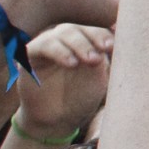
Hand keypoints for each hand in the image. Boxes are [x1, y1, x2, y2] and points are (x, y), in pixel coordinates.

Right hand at [17, 22, 115, 136]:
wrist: (57, 121)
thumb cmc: (80, 97)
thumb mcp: (99, 77)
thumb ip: (106, 56)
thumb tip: (118, 32)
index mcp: (83, 42)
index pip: (94, 29)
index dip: (104, 34)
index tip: (114, 45)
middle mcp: (64, 40)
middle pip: (78, 28)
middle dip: (93, 37)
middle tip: (104, 51)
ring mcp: (47, 46)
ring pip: (61, 33)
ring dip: (78, 44)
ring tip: (90, 60)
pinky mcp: (29, 57)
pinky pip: (41, 46)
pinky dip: (58, 51)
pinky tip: (71, 63)